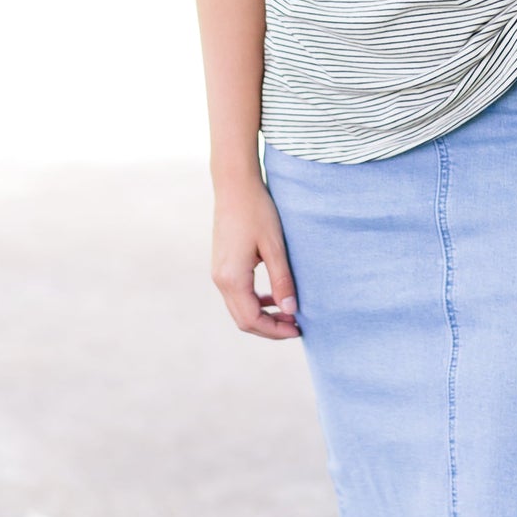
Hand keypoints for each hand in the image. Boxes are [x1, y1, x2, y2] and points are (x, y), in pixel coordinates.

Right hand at [210, 177, 300, 339]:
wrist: (234, 185)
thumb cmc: (257, 211)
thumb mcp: (274, 246)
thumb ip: (282, 280)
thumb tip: (290, 310)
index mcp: (232, 278)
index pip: (252, 320)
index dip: (275, 330)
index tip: (298, 329)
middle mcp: (220, 280)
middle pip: (243, 320)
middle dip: (270, 328)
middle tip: (295, 326)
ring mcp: (218, 273)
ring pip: (239, 309)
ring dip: (263, 315)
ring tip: (288, 313)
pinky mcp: (222, 265)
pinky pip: (237, 294)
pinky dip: (255, 301)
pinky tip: (273, 296)